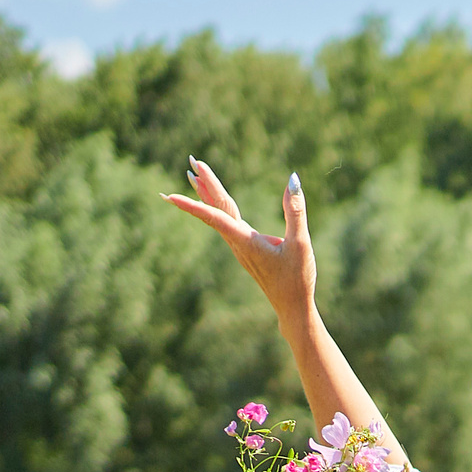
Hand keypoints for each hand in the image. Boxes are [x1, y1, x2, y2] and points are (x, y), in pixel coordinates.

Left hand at [165, 157, 316, 330]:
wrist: (292, 308)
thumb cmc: (297, 280)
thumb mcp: (301, 244)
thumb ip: (295, 211)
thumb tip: (292, 180)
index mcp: (246, 241)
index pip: (216, 216)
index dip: (193, 203)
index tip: (171, 195)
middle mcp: (238, 243)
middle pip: (216, 209)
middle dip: (203, 185)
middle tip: (192, 162)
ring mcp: (240, 247)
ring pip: (218, 215)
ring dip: (206, 194)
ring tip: (194, 176)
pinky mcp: (246, 249)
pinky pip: (226, 223)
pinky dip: (217, 207)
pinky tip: (215, 203)